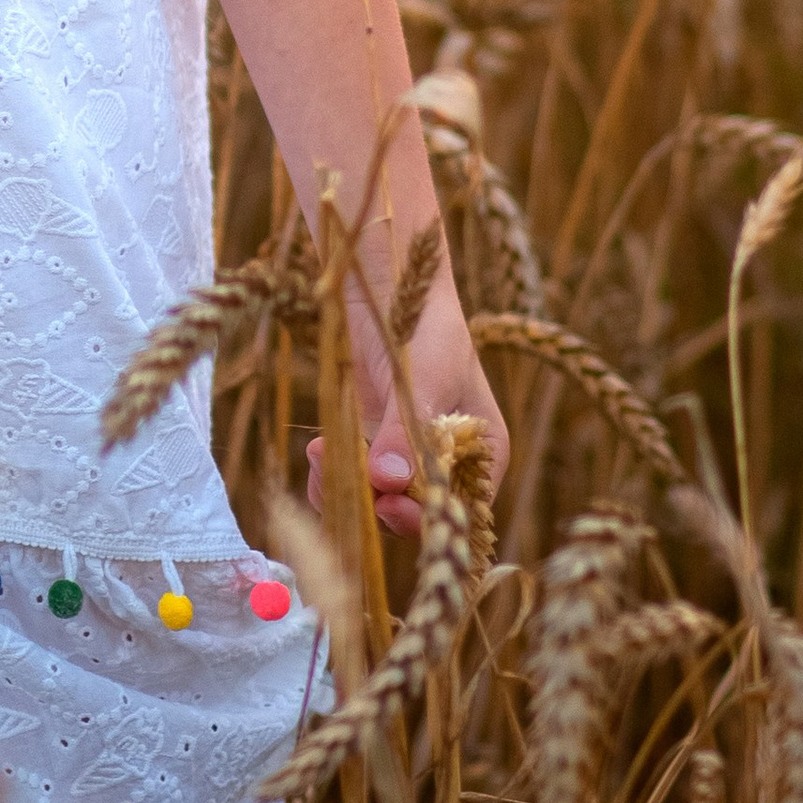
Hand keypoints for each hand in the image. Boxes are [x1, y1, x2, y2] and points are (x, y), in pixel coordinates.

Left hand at [304, 272, 507, 541]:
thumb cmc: (426, 326)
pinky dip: (333, 475)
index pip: (461, 507)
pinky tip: (320, 450)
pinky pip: (352, 481)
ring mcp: (406, 456)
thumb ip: (406, 432)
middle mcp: (448, 463)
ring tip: (323, 454)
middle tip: (352, 479)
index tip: (390, 504)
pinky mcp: (370, 445)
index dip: (427, 516)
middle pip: (416, 513)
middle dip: (379, 504)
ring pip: (378, 503)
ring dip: (348, 488)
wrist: (386, 286)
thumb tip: (389, 482)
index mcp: (483, 452)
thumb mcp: (423, 379)